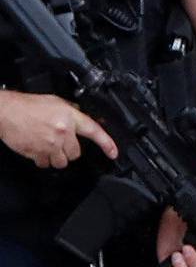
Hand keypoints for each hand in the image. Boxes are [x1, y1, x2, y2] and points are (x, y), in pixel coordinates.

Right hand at [0, 91, 117, 171]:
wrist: (6, 112)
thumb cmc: (27, 105)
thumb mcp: (55, 102)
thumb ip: (70, 111)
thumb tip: (80, 117)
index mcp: (69, 117)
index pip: (94, 131)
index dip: (107, 144)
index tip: (113, 153)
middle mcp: (62, 132)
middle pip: (76, 153)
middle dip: (69, 150)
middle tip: (59, 142)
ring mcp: (50, 144)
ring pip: (62, 162)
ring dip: (56, 157)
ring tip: (48, 146)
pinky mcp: (37, 153)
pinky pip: (45, 164)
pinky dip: (43, 160)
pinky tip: (38, 149)